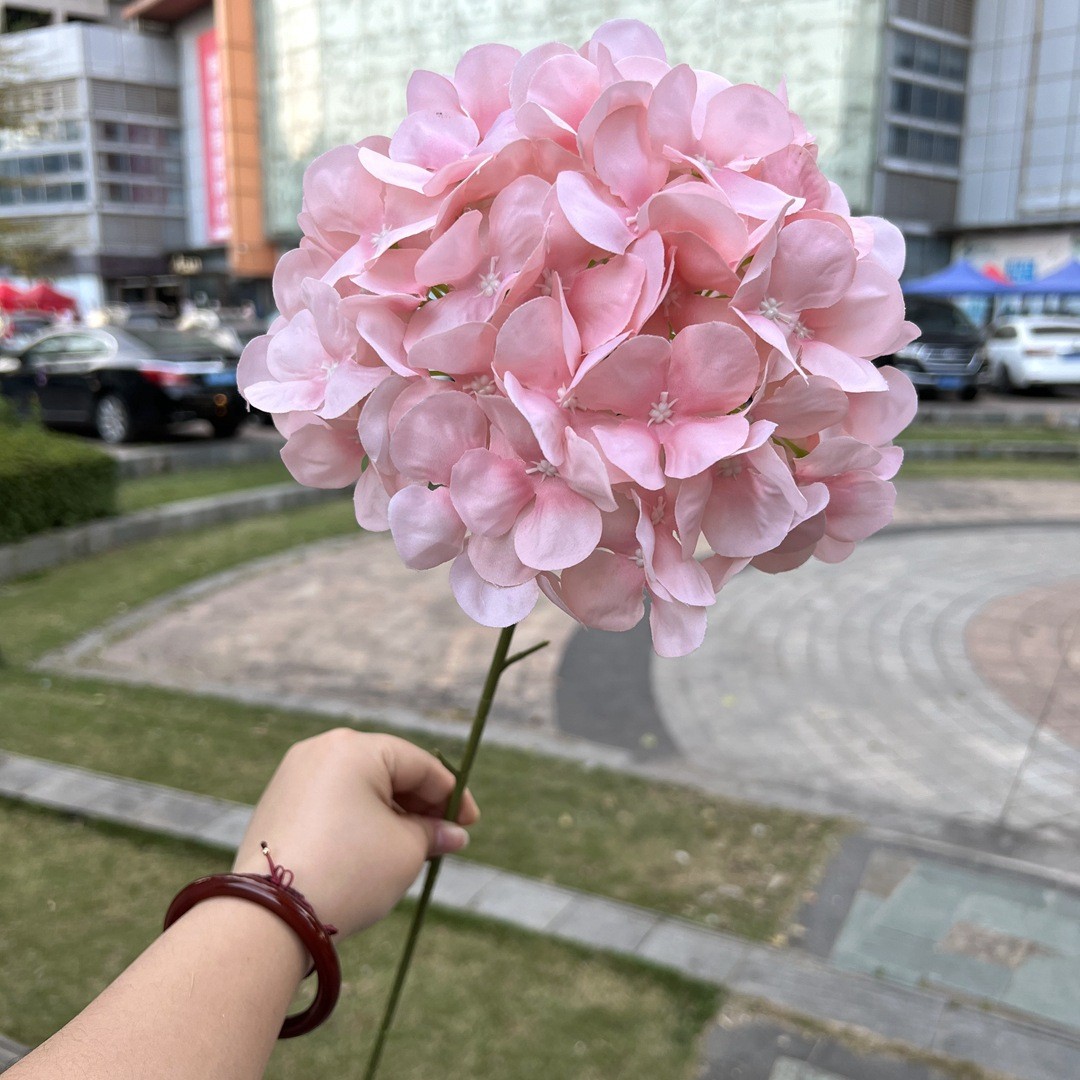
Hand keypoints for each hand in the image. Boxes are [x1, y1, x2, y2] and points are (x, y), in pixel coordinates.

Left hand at [231, 729, 477, 937]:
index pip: (419, 764)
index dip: (451, 794)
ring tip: (409, 849)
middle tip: (442, 838)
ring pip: (358, 787)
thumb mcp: (405, 851)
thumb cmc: (349, 872)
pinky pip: (331, 802)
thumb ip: (433, 833)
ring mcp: (294, 775)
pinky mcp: (277, 803)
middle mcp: (322, 749)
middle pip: (387, 771)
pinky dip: (357, 820)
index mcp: (356, 748)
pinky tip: (371, 850)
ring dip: (389, 814)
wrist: (270, 916)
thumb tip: (453, 834)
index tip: (469, 824)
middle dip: (418, 805)